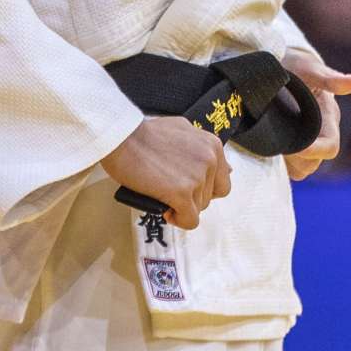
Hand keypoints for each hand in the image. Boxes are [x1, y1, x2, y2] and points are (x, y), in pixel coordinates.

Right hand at [100, 115, 231, 229]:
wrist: (123, 137)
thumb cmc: (145, 133)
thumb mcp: (183, 130)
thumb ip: (203, 148)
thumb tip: (228, 167)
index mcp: (212, 145)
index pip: (221, 180)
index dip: (203, 188)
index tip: (186, 186)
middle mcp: (210, 160)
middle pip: (209, 197)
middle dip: (191, 198)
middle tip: (170, 190)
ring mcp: (197, 177)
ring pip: (198, 209)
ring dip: (181, 207)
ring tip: (162, 195)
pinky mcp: (182, 193)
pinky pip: (190, 220)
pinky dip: (177, 219)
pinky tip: (164, 209)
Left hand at [281, 47, 350, 180]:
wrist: (281, 65)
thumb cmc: (298, 65)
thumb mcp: (310, 69)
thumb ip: (330, 79)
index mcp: (328, 119)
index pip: (330, 147)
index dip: (315, 151)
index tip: (295, 147)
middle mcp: (319, 134)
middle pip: (314, 163)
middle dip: (297, 159)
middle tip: (276, 143)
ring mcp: (304, 141)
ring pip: (301, 169)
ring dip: (287, 163)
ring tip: (270, 144)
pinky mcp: (289, 145)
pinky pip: (288, 167)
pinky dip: (277, 163)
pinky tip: (264, 145)